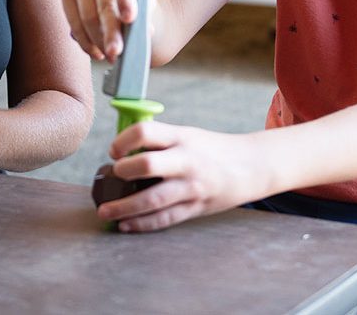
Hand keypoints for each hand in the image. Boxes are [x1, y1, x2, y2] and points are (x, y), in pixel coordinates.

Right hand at [61, 0, 144, 61]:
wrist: (121, 0)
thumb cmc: (137, 3)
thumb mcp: (146, 6)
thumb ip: (145, 16)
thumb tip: (145, 32)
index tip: (130, 20)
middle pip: (104, 5)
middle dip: (110, 33)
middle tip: (116, 53)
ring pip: (87, 18)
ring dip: (99, 42)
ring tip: (111, 58)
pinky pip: (74, 24)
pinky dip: (86, 43)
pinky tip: (97, 53)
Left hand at [96, 121, 265, 232]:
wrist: (251, 166)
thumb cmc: (212, 149)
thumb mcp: (188, 135)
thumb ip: (160, 141)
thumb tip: (123, 150)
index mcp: (181, 137)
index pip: (145, 132)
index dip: (124, 141)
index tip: (114, 151)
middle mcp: (186, 161)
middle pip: (148, 165)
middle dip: (124, 171)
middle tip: (112, 175)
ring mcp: (191, 187)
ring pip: (152, 199)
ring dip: (124, 208)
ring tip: (105, 211)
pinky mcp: (195, 208)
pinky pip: (165, 219)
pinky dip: (142, 224)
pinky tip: (126, 225)